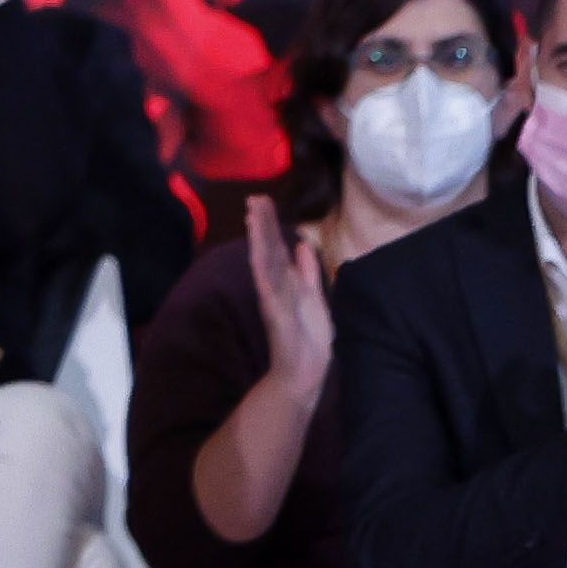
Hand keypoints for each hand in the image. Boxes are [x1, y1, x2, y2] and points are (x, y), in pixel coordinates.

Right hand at [241, 195, 334, 400]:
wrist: (305, 370)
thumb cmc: (308, 336)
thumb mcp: (314, 297)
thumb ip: (308, 272)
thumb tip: (303, 244)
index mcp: (286, 280)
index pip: (275, 247)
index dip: (269, 224)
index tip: (262, 200)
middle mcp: (276, 284)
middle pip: (267, 248)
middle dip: (262, 223)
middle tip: (254, 198)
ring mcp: (273, 296)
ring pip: (264, 261)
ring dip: (259, 239)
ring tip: (253, 215)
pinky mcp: (274, 311)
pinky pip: (267, 285)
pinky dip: (262, 268)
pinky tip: (257, 252)